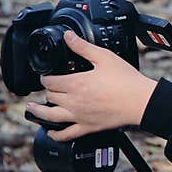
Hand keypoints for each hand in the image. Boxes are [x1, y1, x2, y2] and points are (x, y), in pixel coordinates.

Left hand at [26, 30, 156, 140]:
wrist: (140, 101)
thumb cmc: (126, 81)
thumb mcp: (104, 57)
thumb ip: (83, 46)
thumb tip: (68, 37)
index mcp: (76, 83)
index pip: (50, 81)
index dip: (45, 77)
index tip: (46, 75)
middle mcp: (74, 101)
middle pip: (50, 96)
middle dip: (47, 90)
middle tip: (49, 87)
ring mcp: (79, 116)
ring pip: (50, 117)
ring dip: (38, 112)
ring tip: (31, 109)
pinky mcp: (87, 127)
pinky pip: (66, 135)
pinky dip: (55, 134)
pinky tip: (51, 132)